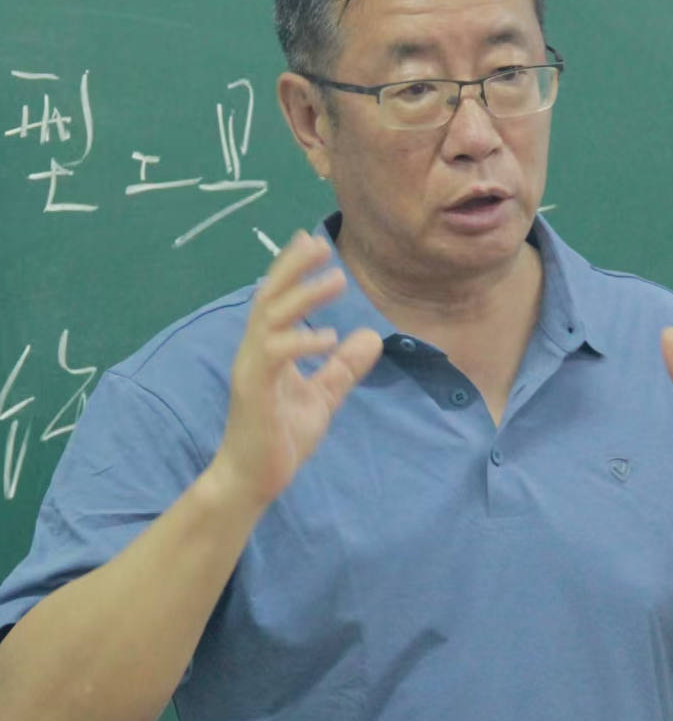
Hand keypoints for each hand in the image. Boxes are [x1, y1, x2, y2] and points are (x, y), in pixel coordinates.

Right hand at [209, 231, 382, 508]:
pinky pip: (275, 356)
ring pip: (271, 319)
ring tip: (336, 280)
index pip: (277, 299)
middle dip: (293, 267)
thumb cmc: (282, 437)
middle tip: (319, 243)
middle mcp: (255, 352)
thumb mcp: (322, 396)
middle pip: (269, 297)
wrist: (254, 479)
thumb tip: (371, 337)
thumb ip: (343, 367)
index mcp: (269, 349)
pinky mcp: (256, 392)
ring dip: (303, 297)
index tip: (311, 240)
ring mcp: (252, 370)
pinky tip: (329, 339)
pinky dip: (302, 343)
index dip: (292, 269)